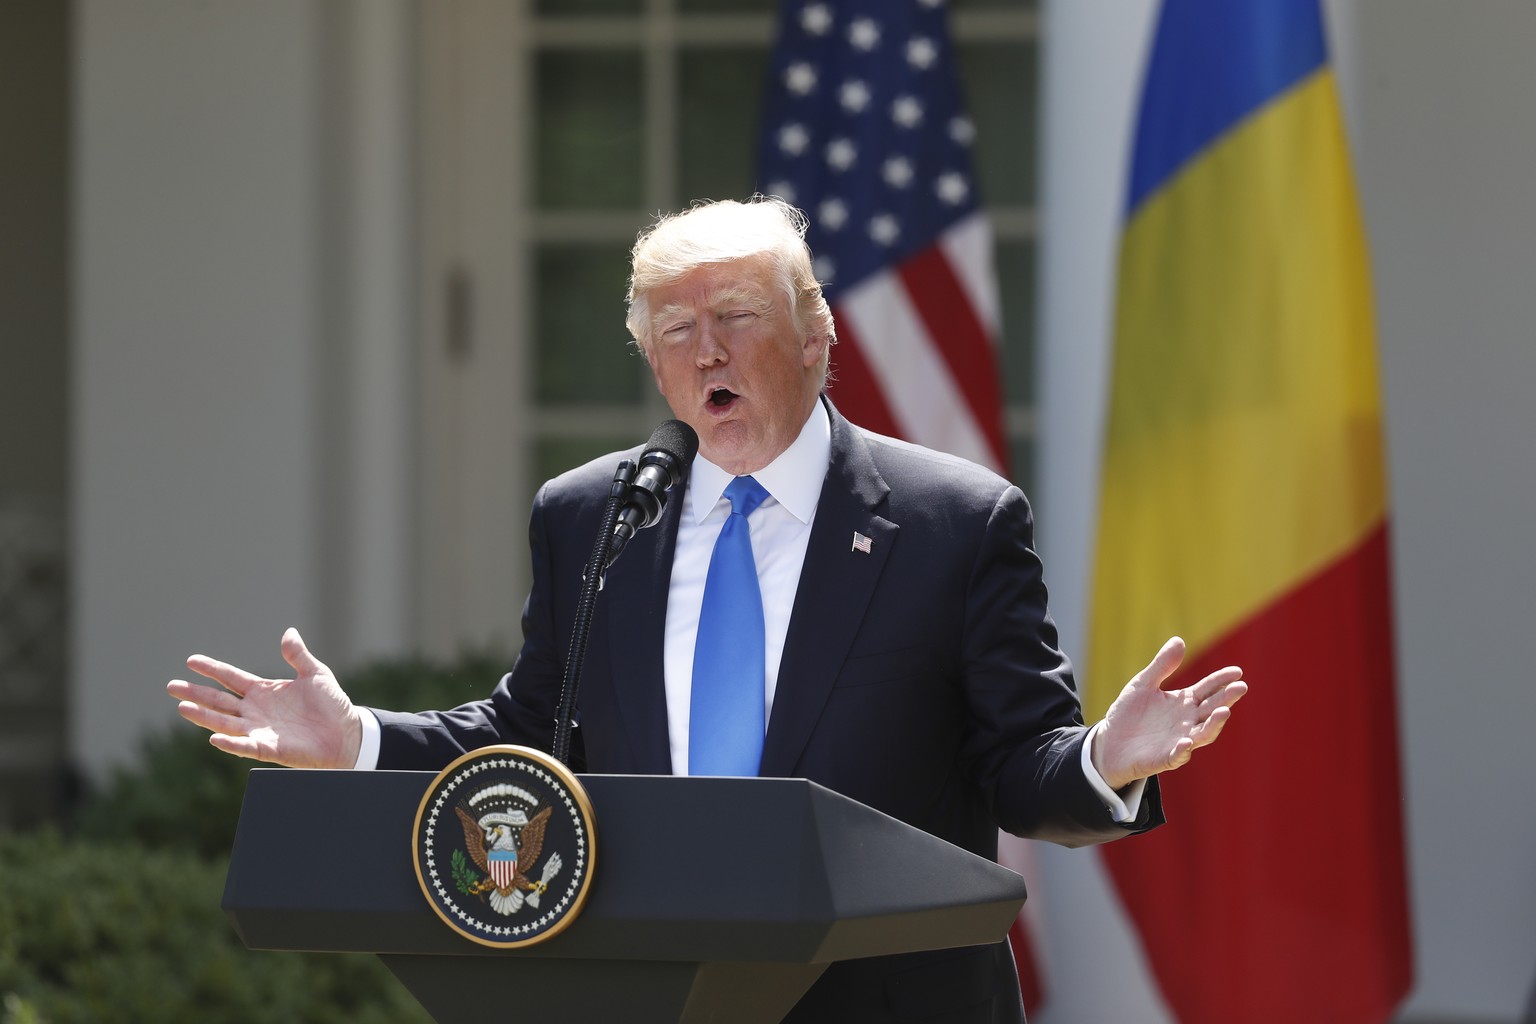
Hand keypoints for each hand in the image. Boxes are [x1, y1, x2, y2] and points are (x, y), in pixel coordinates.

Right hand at [166, 627, 362, 768]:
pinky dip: (230, 743)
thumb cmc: (332, 705)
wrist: (347, 733)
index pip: (231, 678)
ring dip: (204, 716)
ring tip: (183, 707)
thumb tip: (289, 632)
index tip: (191, 661)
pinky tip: (214, 737)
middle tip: (170, 686)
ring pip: (225, 722)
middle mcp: (256, 711)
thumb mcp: (316, 674)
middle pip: (219, 701)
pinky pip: (245, 746)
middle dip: (196, 693)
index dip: (212, 669)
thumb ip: (298, 656)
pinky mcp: (269, 748)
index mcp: (264, 691)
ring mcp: (260, 730)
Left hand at [1092, 636, 1246, 790]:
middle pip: (1211, 709)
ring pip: (1203, 734)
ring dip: (1214, 724)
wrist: (1110, 742)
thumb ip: (1162, 666)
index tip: (1237, 671)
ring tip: (1224, 711)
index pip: (1207, 689)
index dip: (1221, 680)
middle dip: (1226, 698)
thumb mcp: (1143, 684)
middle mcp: (1187, 722)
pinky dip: (1183, 750)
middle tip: (1240, 687)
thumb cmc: (1129, 713)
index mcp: (1184, 702)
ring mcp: (1179, 741)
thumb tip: (1180, 640)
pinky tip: (1186, 741)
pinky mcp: (1165, 758)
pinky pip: (1178, 756)